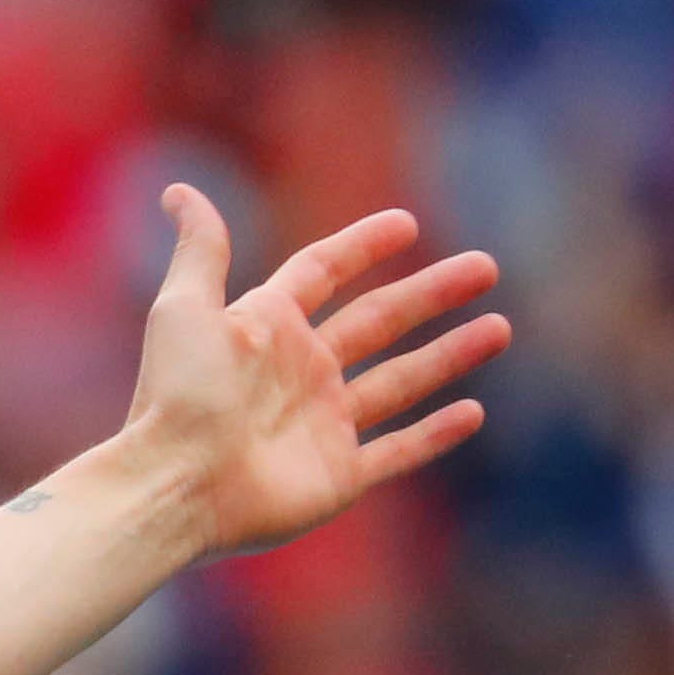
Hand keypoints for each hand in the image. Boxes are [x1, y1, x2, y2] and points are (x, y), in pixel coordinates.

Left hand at [118, 186, 508, 559]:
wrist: (174, 483)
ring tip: (499, 328)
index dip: (360, 247)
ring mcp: (321, 425)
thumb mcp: (185, 308)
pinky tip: (472, 411)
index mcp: (265, 328)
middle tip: (485, 267)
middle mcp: (298, 373)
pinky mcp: (337, 477)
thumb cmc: (177, 395)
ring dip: (449, 356)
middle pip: (378, 322)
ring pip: (399, 382)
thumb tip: (179, 191)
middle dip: (431, 293)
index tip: (406, 223)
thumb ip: (201, 249)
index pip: (322, 273)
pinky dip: (434, 434)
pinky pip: (397, 451)